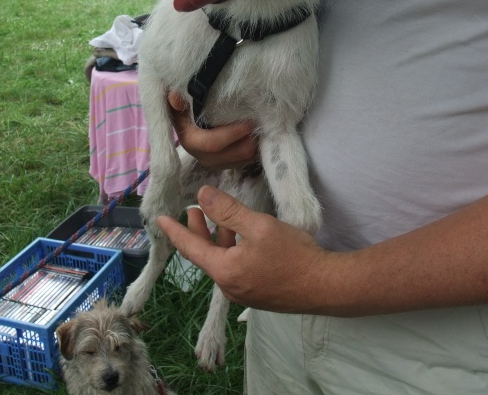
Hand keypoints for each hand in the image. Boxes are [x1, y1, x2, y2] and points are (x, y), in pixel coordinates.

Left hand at [156, 185, 328, 312]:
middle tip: (192, 211)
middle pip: (206, 256)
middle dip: (197, 232)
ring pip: (222, 261)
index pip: (191, 248)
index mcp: (224, 271)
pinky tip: (241, 236)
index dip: (175, 231)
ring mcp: (245, 292)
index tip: (160, 220)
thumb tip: (202, 195)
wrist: (327, 286)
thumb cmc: (293, 255)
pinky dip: (231, 249)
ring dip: (217, 238)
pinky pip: (236, 268)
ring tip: (217, 217)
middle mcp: (230, 286)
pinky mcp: (259, 293)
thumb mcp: (258, 226)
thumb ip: (228, 210)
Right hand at [167, 92, 258, 168]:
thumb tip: (175, 96)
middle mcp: (203, 158)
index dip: (232, 134)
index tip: (248, 122)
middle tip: (261, 125)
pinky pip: (246, 162)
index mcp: (191, 142)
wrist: (190, 127)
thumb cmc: (186, 113)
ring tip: (262, 129)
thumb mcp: (179, 108)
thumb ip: (177, 102)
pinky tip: (258, 136)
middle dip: (248, 141)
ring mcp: (217, 164)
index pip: (212, 143)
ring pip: (242, 160)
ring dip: (253, 146)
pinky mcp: (228, 165)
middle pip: (232, 154)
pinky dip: (254, 150)